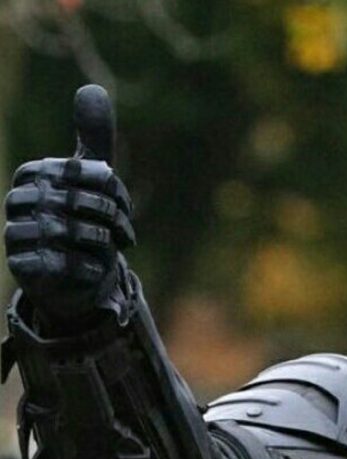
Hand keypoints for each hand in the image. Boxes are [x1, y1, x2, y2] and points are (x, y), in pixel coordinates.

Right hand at [4, 84, 134, 325]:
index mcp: (34, 172)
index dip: (114, 192)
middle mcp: (19, 198)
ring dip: (100, 243)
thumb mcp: (89, 180)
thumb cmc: (78, 220)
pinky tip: (94, 268)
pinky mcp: (21, 264)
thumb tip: (92, 88)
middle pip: (80, 201)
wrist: (64, 275)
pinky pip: (63, 263)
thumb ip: (93, 139)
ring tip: (107, 249)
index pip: (85, 173)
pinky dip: (88, 267)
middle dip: (111, 218)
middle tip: (124, 236)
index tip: (123, 208)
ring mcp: (16, 230)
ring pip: (71, 231)